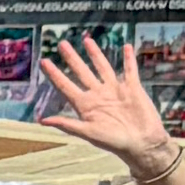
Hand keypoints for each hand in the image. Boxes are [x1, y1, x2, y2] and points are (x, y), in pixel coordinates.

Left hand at [32, 31, 180, 180]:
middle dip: (72, 58)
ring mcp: (115, 90)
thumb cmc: (115, 142)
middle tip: (62, 44)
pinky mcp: (133, 88)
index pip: (65, 86)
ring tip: (87, 40)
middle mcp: (98, 95)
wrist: (143, 144)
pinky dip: (129, 59)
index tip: (43, 61)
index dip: (54, 74)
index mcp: (85, 105)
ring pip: (102, 67)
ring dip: (95, 54)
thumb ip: (67, 125)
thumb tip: (42, 120)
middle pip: (82, 72)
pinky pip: (130, 70)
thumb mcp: (89, 133)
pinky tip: (127, 47)